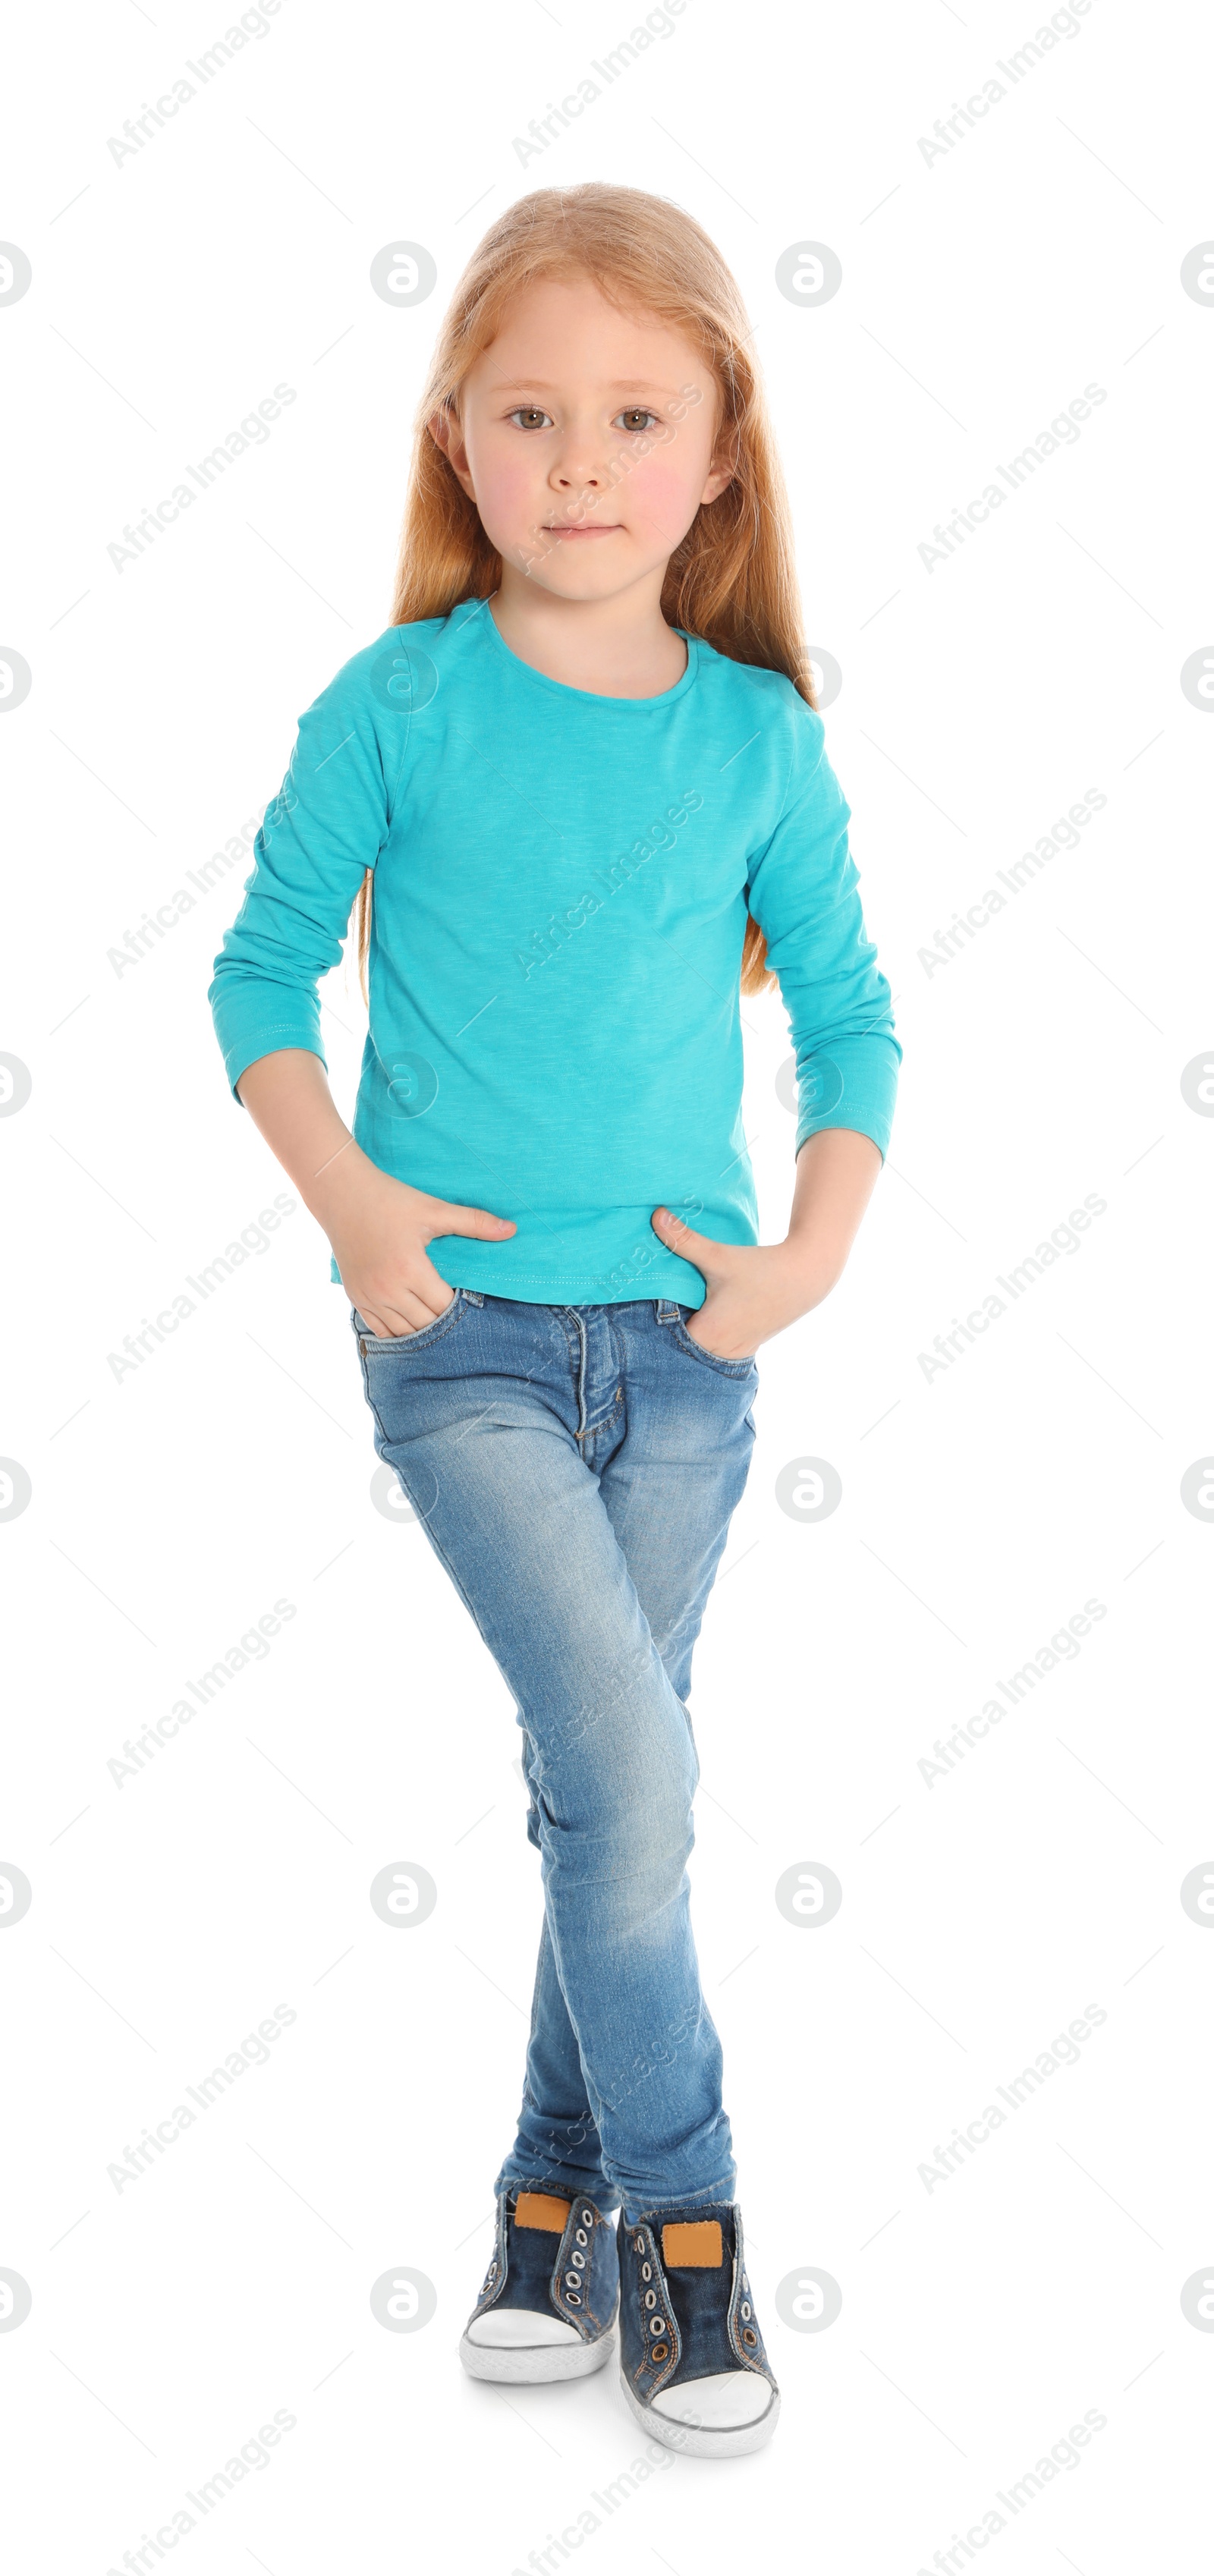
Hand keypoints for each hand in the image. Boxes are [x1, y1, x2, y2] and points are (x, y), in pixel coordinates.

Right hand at [317, 1144, 515, 1336]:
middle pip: (426, 1324)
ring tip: (439, 1319)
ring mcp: (369, 1296)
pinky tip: (414, 1321)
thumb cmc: (391, 1200)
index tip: (471, 1300)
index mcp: (409, 1269)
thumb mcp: (434, 1210)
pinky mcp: (356, 1297)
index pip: (443, 1306)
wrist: (343, 1195)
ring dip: (423, 1329)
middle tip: (459, 1313)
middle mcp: (387, 1289)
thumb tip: (512, 1229)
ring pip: (404, 1332)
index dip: (460, 1307)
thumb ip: (473, 1222)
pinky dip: (399, 1331)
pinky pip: (381, 1330)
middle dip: (444, 1321)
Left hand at [651, 1130, 882, 1358]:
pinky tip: (694, 1321)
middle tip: (642, 1311)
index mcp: (707, 1335)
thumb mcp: (719, 1256)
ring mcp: (731, 1355)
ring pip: (693, 1353)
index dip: (647, 1326)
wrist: (803, 1278)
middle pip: (675, 1348)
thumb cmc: (760, 1268)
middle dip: (661, 1332)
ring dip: (681, 1338)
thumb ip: (684, 1239)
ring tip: (668, 1317)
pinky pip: (710, 1352)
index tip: (631, 1312)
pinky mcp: (741, 1351)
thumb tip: (655, 1215)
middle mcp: (718, 1352)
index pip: (662, 1340)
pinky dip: (699, 1341)